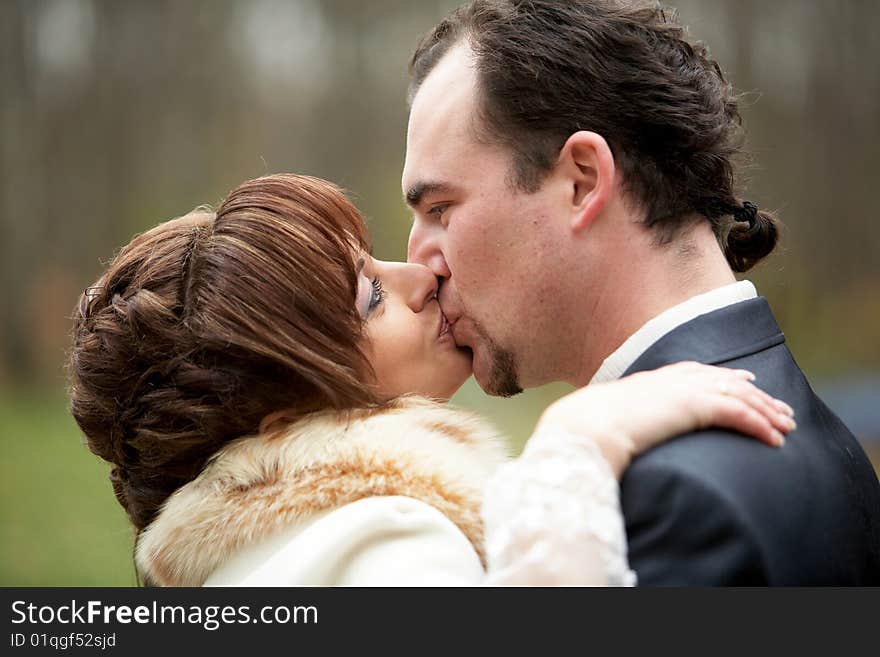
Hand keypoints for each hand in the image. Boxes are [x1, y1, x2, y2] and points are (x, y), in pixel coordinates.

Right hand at [533, 362, 795, 477]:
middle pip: (726, 382)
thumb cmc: (586, 428)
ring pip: (739, 397)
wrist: (586, 427)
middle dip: (758, 396)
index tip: (746, 382)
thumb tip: (615, 435)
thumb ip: (623, 421)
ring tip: (787, 428)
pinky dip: (759, 425)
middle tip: (782, 410)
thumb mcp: (607, 419)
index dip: (724, 376)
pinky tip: (774, 440)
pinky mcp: (695, 407)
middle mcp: (672, 380)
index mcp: (653, 380)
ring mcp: (684, 391)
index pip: (698, 372)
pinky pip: (738, 414)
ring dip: (766, 413)